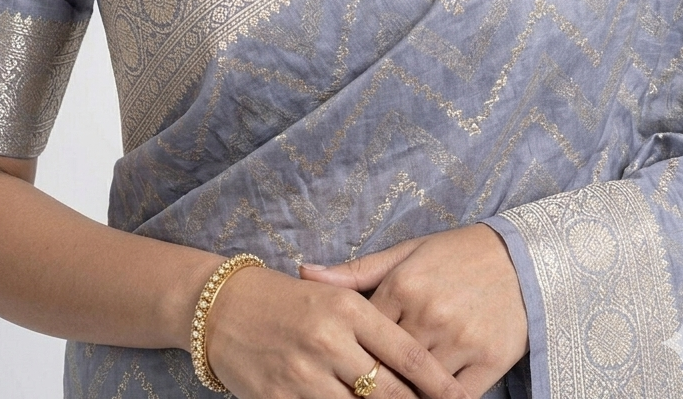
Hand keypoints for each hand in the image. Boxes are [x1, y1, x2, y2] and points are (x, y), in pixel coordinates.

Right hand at [205, 262, 469, 398]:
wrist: (222, 308)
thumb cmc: (288, 300)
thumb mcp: (334, 294)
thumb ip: (375, 319)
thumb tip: (419, 357)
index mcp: (348, 308)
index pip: (407, 354)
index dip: (439, 384)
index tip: (460, 398)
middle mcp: (329, 340)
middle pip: (390, 391)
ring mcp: (304, 374)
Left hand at [299, 225, 527, 395]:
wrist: (520, 258)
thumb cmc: (455, 255)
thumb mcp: (406, 253)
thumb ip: (355, 272)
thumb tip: (304, 272)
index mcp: (403, 287)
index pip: (363, 336)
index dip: (351, 356)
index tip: (339, 369)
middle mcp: (429, 314)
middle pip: (387, 368)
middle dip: (372, 384)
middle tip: (360, 390)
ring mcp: (460, 341)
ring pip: (418, 388)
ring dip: (404, 397)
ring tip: (389, 397)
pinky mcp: (488, 361)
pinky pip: (454, 398)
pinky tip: (426, 398)